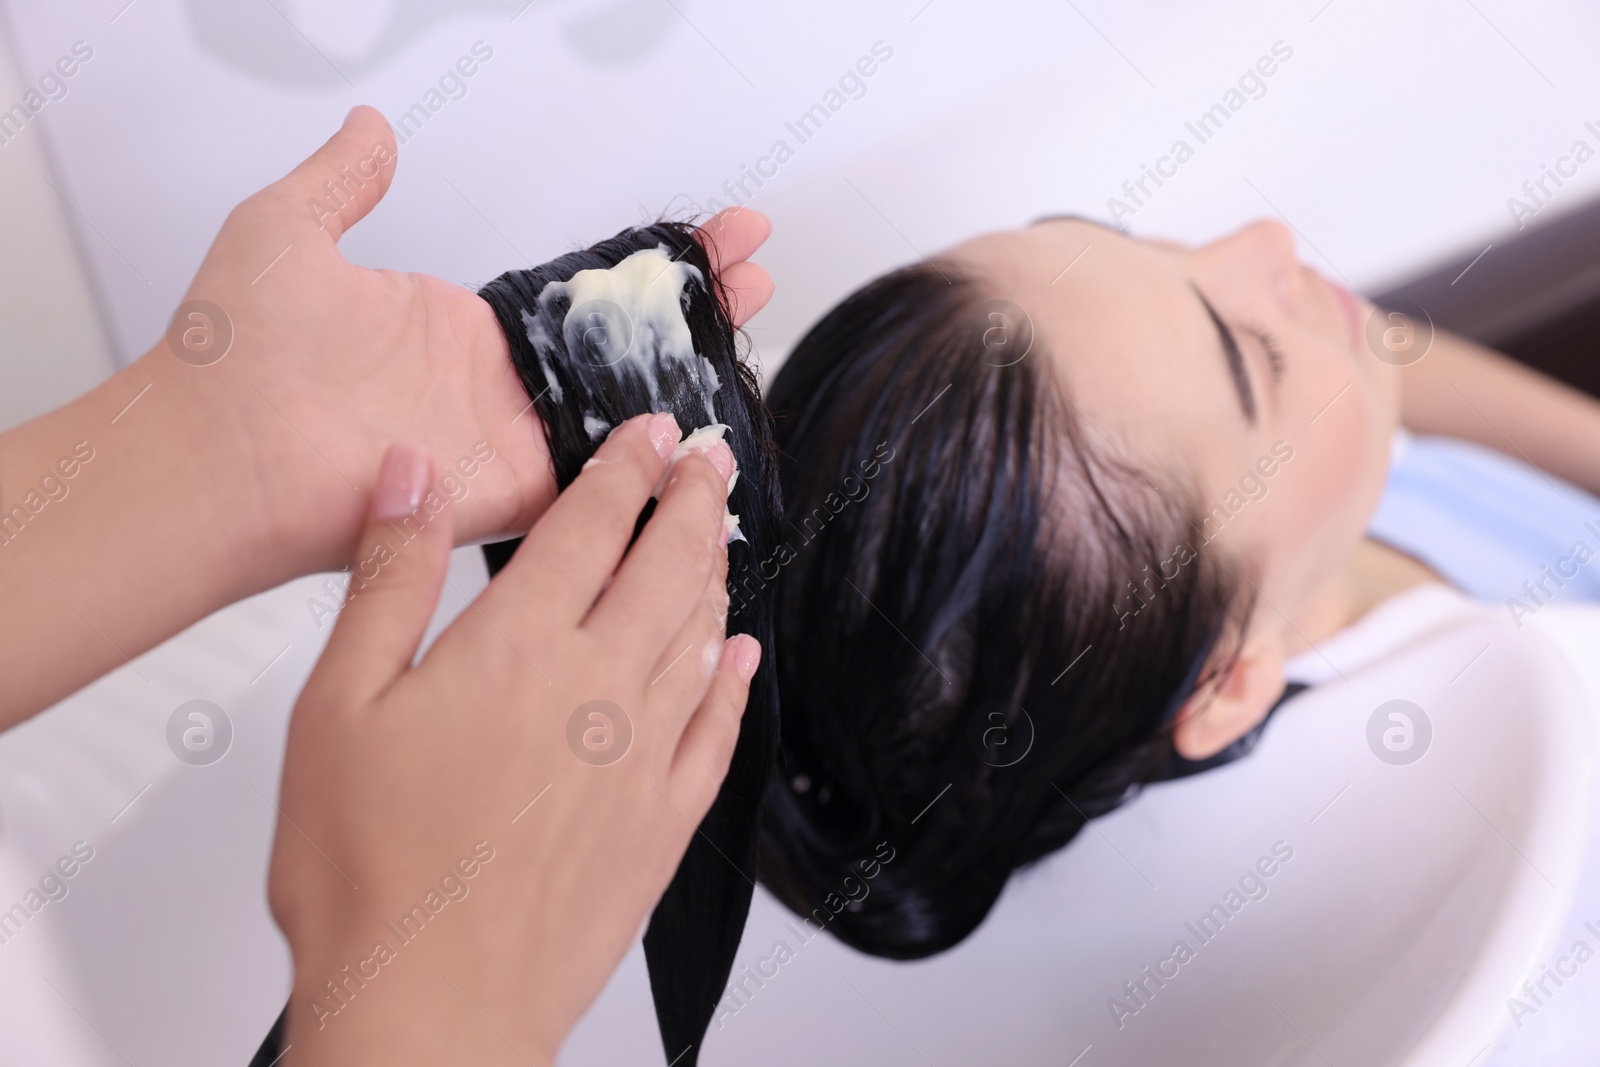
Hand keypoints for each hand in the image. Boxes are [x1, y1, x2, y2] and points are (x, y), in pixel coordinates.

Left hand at [143, 106, 772, 574]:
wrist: (214, 450)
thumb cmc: (234, 352)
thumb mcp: (290, 230)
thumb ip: (343, 181)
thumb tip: (370, 130)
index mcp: (459, 328)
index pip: (579, 292)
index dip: (646, 263)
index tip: (708, 233)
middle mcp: (494, 388)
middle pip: (620, 345)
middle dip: (694, 306)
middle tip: (754, 272)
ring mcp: (507, 442)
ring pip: (624, 405)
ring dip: (692, 366)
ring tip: (753, 319)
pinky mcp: (511, 495)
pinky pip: (598, 479)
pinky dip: (654, 456)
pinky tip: (710, 419)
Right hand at [268, 413, 759, 1065]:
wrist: (431, 1007)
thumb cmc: (369, 873)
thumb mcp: (336, 704)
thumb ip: (389, 578)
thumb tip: (416, 474)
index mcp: (518, 649)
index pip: (591, 526)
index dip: (625, 467)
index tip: (650, 429)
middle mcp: (598, 691)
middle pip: (666, 567)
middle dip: (693, 499)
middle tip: (712, 457)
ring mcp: (641, 759)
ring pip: (700, 637)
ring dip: (716, 573)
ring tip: (722, 532)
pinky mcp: (661, 825)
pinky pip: (718, 733)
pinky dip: (735, 682)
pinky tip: (739, 656)